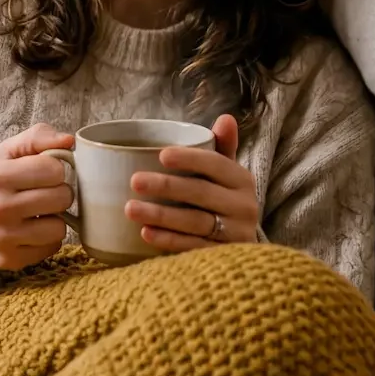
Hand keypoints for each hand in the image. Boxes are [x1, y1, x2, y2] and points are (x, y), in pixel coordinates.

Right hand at [0, 124, 75, 270]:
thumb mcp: (5, 153)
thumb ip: (37, 138)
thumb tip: (69, 141)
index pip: (54, 169)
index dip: (54, 170)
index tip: (43, 174)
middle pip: (62, 197)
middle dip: (58, 193)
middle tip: (43, 194)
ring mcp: (4, 238)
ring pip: (60, 227)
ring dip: (54, 219)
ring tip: (38, 213)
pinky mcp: (10, 260)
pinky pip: (52, 247)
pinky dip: (46, 239)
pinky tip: (31, 231)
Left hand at [124, 114, 259, 251]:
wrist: (242, 249)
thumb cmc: (224, 203)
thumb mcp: (227, 176)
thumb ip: (223, 148)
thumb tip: (225, 118)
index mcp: (242, 180)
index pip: (216, 164)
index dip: (190, 159)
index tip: (161, 155)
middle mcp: (244, 207)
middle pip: (201, 193)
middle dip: (166, 186)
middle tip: (134, 181)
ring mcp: (235, 234)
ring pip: (195, 222)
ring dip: (161, 215)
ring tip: (130, 209)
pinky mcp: (223, 257)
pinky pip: (193, 248)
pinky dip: (169, 241)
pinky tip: (146, 234)